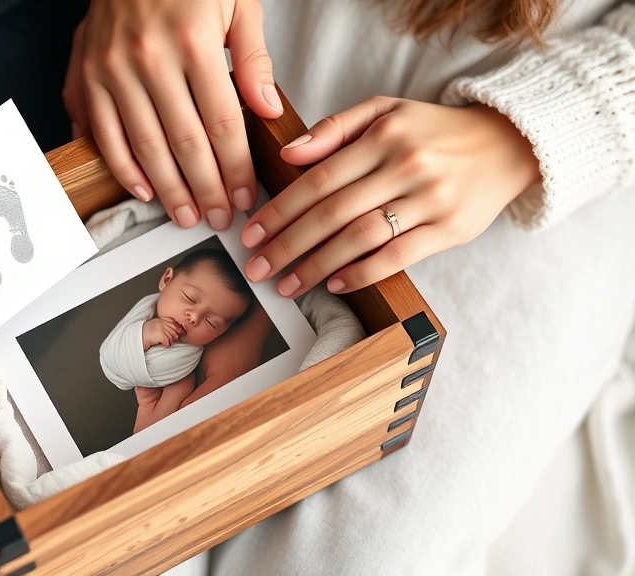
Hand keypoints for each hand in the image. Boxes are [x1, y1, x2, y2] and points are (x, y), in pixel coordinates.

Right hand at [62, 0, 281, 230]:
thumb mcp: (236, 1)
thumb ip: (252, 57)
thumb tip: (267, 109)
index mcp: (194, 42)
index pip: (222, 125)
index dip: (236, 169)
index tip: (245, 196)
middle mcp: (150, 59)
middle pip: (185, 144)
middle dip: (206, 190)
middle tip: (219, 218)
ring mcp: (112, 70)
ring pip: (144, 148)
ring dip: (168, 190)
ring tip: (186, 215)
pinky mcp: (86, 75)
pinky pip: (104, 134)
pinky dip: (123, 168)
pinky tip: (144, 190)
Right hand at [142, 318, 179, 349]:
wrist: (136, 338)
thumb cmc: (142, 334)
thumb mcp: (152, 327)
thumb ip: (160, 326)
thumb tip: (170, 332)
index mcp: (158, 320)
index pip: (171, 323)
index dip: (176, 329)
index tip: (178, 333)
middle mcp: (160, 323)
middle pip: (173, 329)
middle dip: (174, 336)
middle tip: (173, 341)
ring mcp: (160, 328)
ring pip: (171, 336)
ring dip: (170, 342)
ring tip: (168, 344)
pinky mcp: (160, 335)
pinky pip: (167, 341)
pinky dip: (166, 345)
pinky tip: (163, 345)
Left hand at [241, 97, 540, 296]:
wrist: (507, 144)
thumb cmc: (432, 131)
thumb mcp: (385, 111)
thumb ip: (334, 129)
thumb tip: (286, 154)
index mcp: (384, 135)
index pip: (318, 179)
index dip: (280, 210)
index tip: (251, 234)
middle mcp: (406, 166)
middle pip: (333, 213)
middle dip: (288, 244)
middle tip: (258, 268)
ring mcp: (431, 199)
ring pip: (361, 238)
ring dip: (316, 265)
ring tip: (287, 284)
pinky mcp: (450, 229)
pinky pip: (397, 257)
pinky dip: (362, 273)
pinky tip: (334, 283)